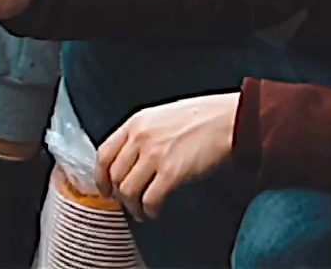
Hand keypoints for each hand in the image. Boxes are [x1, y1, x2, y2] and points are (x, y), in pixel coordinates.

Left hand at [97, 93, 238, 221]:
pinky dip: (149, 210)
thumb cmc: (202, 118)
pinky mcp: (172, 173)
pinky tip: (154, 212)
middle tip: (127, 204)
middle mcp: (140, 138)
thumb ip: (143, 134)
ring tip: (142, 212)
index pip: (104, 154)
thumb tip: (132, 160)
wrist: (230, 120)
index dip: (101, 177)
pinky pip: (149, 199)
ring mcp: (154, 155)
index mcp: (135, 123)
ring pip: (128, 190)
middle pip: (115, 176)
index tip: (105, 188)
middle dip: (119, 195)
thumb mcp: (162, 117)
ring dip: (133, 206)